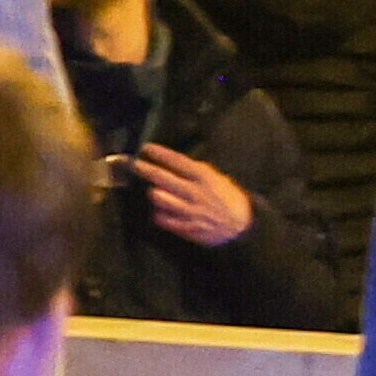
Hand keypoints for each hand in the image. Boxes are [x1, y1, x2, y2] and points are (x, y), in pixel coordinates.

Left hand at [133, 143, 256, 247]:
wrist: (241, 225)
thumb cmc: (226, 197)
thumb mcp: (216, 177)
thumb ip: (195, 170)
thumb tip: (171, 162)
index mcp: (204, 178)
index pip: (177, 161)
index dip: (159, 153)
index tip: (146, 148)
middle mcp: (195, 193)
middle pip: (161, 178)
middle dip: (144, 169)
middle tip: (135, 164)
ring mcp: (190, 211)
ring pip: (159, 198)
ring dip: (153, 192)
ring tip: (154, 190)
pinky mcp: (187, 227)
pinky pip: (163, 219)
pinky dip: (159, 213)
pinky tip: (161, 210)